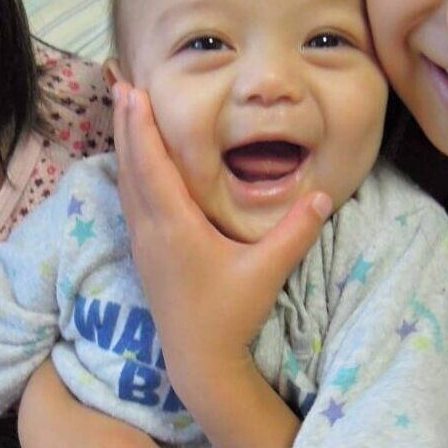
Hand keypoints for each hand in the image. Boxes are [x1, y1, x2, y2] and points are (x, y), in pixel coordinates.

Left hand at [112, 80, 328, 382]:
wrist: (199, 360)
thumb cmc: (231, 315)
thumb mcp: (266, 271)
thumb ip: (294, 233)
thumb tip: (323, 196)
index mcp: (176, 228)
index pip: (153, 166)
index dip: (143, 128)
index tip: (135, 94)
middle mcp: (151, 231)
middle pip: (132, 168)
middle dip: (128, 126)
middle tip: (123, 87)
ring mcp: (144, 244)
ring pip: (126, 185)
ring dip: (125, 147)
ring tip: (125, 115)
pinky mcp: (145, 256)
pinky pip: (131, 202)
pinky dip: (129, 173)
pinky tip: (134, 165)